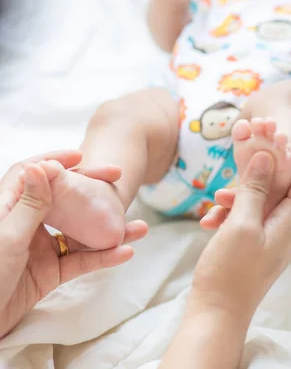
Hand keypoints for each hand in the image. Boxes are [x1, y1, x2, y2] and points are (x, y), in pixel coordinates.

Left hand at [0, 151, 147, 338]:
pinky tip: (124, 253)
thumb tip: (42, 167)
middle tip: (117, 181)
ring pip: (80, 233)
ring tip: (139, 228)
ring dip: (109, 231)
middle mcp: (25, 225)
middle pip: (63, 200)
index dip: (55, 162)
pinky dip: (103, 258)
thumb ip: (30, 205)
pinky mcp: (48, 273)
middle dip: (92, 190)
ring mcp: (38, 249)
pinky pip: (80, 262)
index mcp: (7, 209)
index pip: (32, 176)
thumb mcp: (8, 238)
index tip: (80, 155)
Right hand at [192, 150, 290, 320]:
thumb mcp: (241, 225)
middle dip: (261, 168)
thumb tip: (268, 154)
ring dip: (240, 192)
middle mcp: (289, 226)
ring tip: (216, 199)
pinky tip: (209, 219)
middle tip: (239, 155)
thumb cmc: (230, 272)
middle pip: (286, 183)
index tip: (265, 148)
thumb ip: (255, 189)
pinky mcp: (257, 242)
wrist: (217, 313)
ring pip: (263, 198)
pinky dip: (232, 211)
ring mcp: (273, 234)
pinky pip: (250, 215)